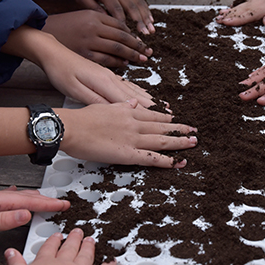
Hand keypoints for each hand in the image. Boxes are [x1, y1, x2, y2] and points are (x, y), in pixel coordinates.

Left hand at [0, 187, 68, 240]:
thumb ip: (3, 219)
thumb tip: (26, 214)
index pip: (28, 201)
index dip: (47, 203)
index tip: (63, 205)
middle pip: (25, 196)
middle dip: (45, 199)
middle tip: (62, 203)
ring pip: (18, 197)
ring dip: (34, 198)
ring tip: (46, 199)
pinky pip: (8, 200)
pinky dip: (19, 199)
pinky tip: (16, 196)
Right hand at [5, 229, 114, 264]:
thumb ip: (15, 263)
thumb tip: (9, 252)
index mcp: (45, 263)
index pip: (50, 248)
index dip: (54, 241)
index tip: (57, 236)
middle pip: (70, 248)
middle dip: (75, 239)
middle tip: (78, 232)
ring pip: (85, 256)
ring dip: (89, 248)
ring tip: (91, 241)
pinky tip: (112, 261)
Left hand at [34, 36, 153, 107]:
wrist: (53, 53)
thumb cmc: (61, 73)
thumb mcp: (75, 91)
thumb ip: (96, 101)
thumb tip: (116, 110)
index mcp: (104, 82)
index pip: (130, 101)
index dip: (147, 111)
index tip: (161, 119)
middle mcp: (110, 76)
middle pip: (136, 94)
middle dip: (153, 106)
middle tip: (169, 115)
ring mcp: (109, 73)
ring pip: (133, 88)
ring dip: (148, 98)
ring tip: (162, 105)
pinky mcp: (105, 73)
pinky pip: (127, 83)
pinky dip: (138, 90)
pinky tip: (143, 94)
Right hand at [43, 9, 150, 67]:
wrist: (43, 32)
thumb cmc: (66, 25)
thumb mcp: (84, 16)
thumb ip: (102, 22)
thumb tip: (123, 31)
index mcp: (95, 15)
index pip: (120, 26)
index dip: (134, 35)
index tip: (143, 42)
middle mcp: (93, 27)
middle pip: (122, 37)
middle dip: (137, 46)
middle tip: (148, 53)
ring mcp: (88, 41)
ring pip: (116, 48)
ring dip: (131, 55)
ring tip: (141, 59)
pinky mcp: (83, 53)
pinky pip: (104, 59)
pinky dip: (116, 62)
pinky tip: (124, 64)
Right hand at [59, 100, 197, 167]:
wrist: (71, 127)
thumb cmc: (81, 118)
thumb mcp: (103, 105)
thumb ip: (121, 106)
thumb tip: (134, 102)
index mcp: (127, 111)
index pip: (152, 115)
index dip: (166, 117)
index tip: (176, 118)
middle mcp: (134, 123)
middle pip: (161, 126)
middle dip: (179, 129)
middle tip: (193, 131)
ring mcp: (132, 138)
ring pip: (161, 140)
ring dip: (179, 142)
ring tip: (192, 143)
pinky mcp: (127, 154)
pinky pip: (151, 157)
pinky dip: (166, 160)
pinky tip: (177, 162)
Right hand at [215, 0, 264, 27]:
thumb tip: (264, 21)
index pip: (252, 13)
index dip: (238, 19)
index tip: (225, 23)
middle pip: (246, 8)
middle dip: (231, 14)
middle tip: (217, 20)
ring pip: (247, 5)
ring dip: (233, 10)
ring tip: (221, 14)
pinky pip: (252, 3)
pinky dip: (242, 6)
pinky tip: (238, 8)